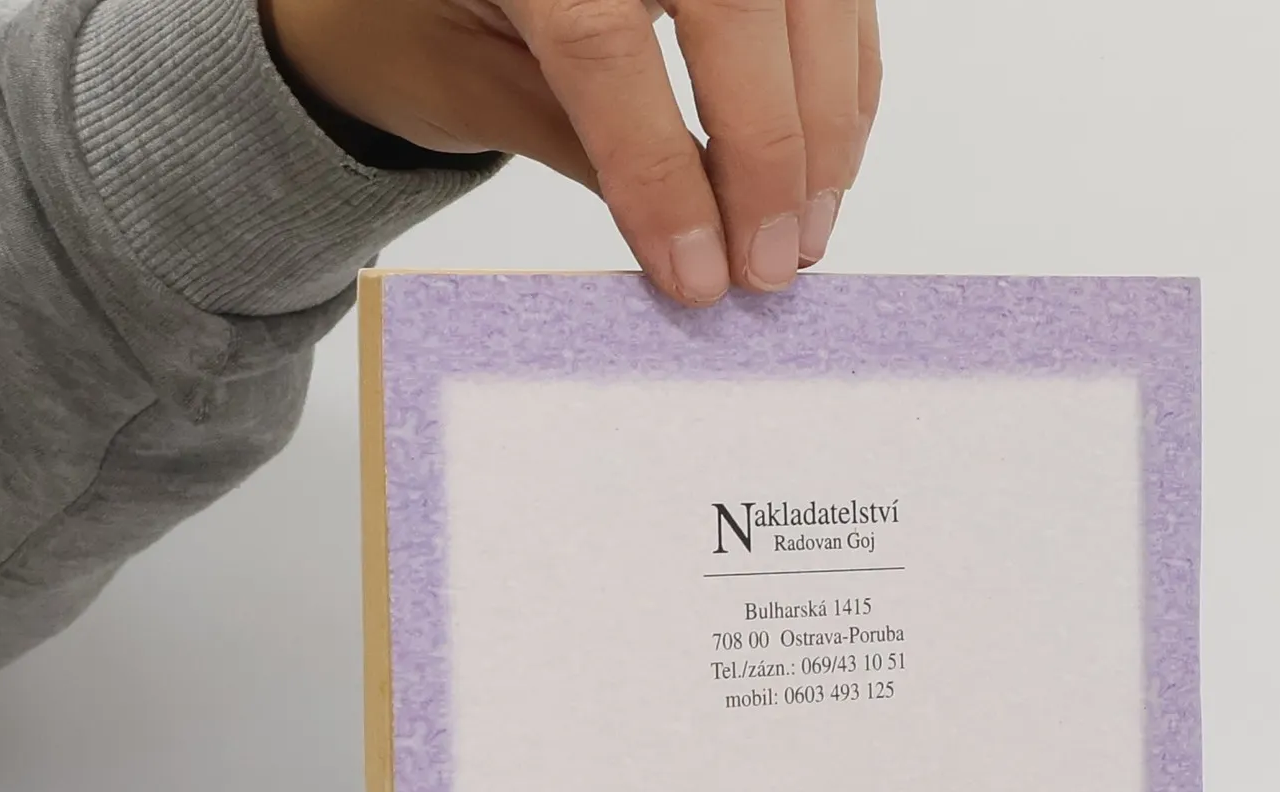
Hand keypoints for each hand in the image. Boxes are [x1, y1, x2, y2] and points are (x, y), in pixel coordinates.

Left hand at [262, 0, 882, 305]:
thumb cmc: (436, 10)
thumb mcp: (470, 76)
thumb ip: (576, 143)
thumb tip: (692, 248)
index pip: (603, 43)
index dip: (659, 173)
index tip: (695, 276)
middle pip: (733, 6)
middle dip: (766, 154)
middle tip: (767, 268)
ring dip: (823, 126)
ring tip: (804, 233)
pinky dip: (843, 81)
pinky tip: (826, 165)